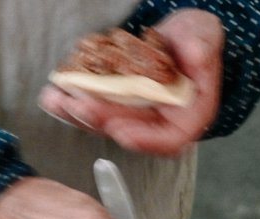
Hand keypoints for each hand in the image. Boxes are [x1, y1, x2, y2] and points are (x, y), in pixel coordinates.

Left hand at [38, 10, 224, 156]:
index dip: (145, 140)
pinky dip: (73, 102)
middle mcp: (160, 122)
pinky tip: (55, 94)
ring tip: (57, 99)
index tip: (121, 131)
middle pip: (130, 131)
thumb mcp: (204, 36)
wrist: (178, 36)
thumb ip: (202, 46)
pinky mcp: (117, 106)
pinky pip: (94, 109)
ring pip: (106, 123)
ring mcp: (136, 115)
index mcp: (188, 116)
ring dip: (79, 114)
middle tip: (79, 105)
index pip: (169, 139)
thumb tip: (196, 58)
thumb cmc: (196, 39)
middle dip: (101, 121)